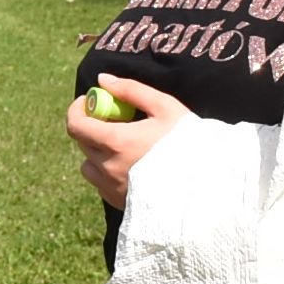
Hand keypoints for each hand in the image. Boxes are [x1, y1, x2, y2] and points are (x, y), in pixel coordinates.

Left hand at [64, 73, 186, 209]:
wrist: (207, 185)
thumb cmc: (187, 142)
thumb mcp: (164, 107)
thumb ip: (131, 90)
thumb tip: (103, 80)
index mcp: (116, 141)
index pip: (76, 125)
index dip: (78, 109)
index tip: (90, 101)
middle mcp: (108, 167)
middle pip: (82, 142)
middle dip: (92, 126)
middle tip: (114, 119)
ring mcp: (112, 187)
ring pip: (89, 165)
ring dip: (98, 152)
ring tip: (123, 147)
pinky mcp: (118, 202)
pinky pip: (101, 183)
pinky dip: (108, 172)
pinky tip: (132, 166)